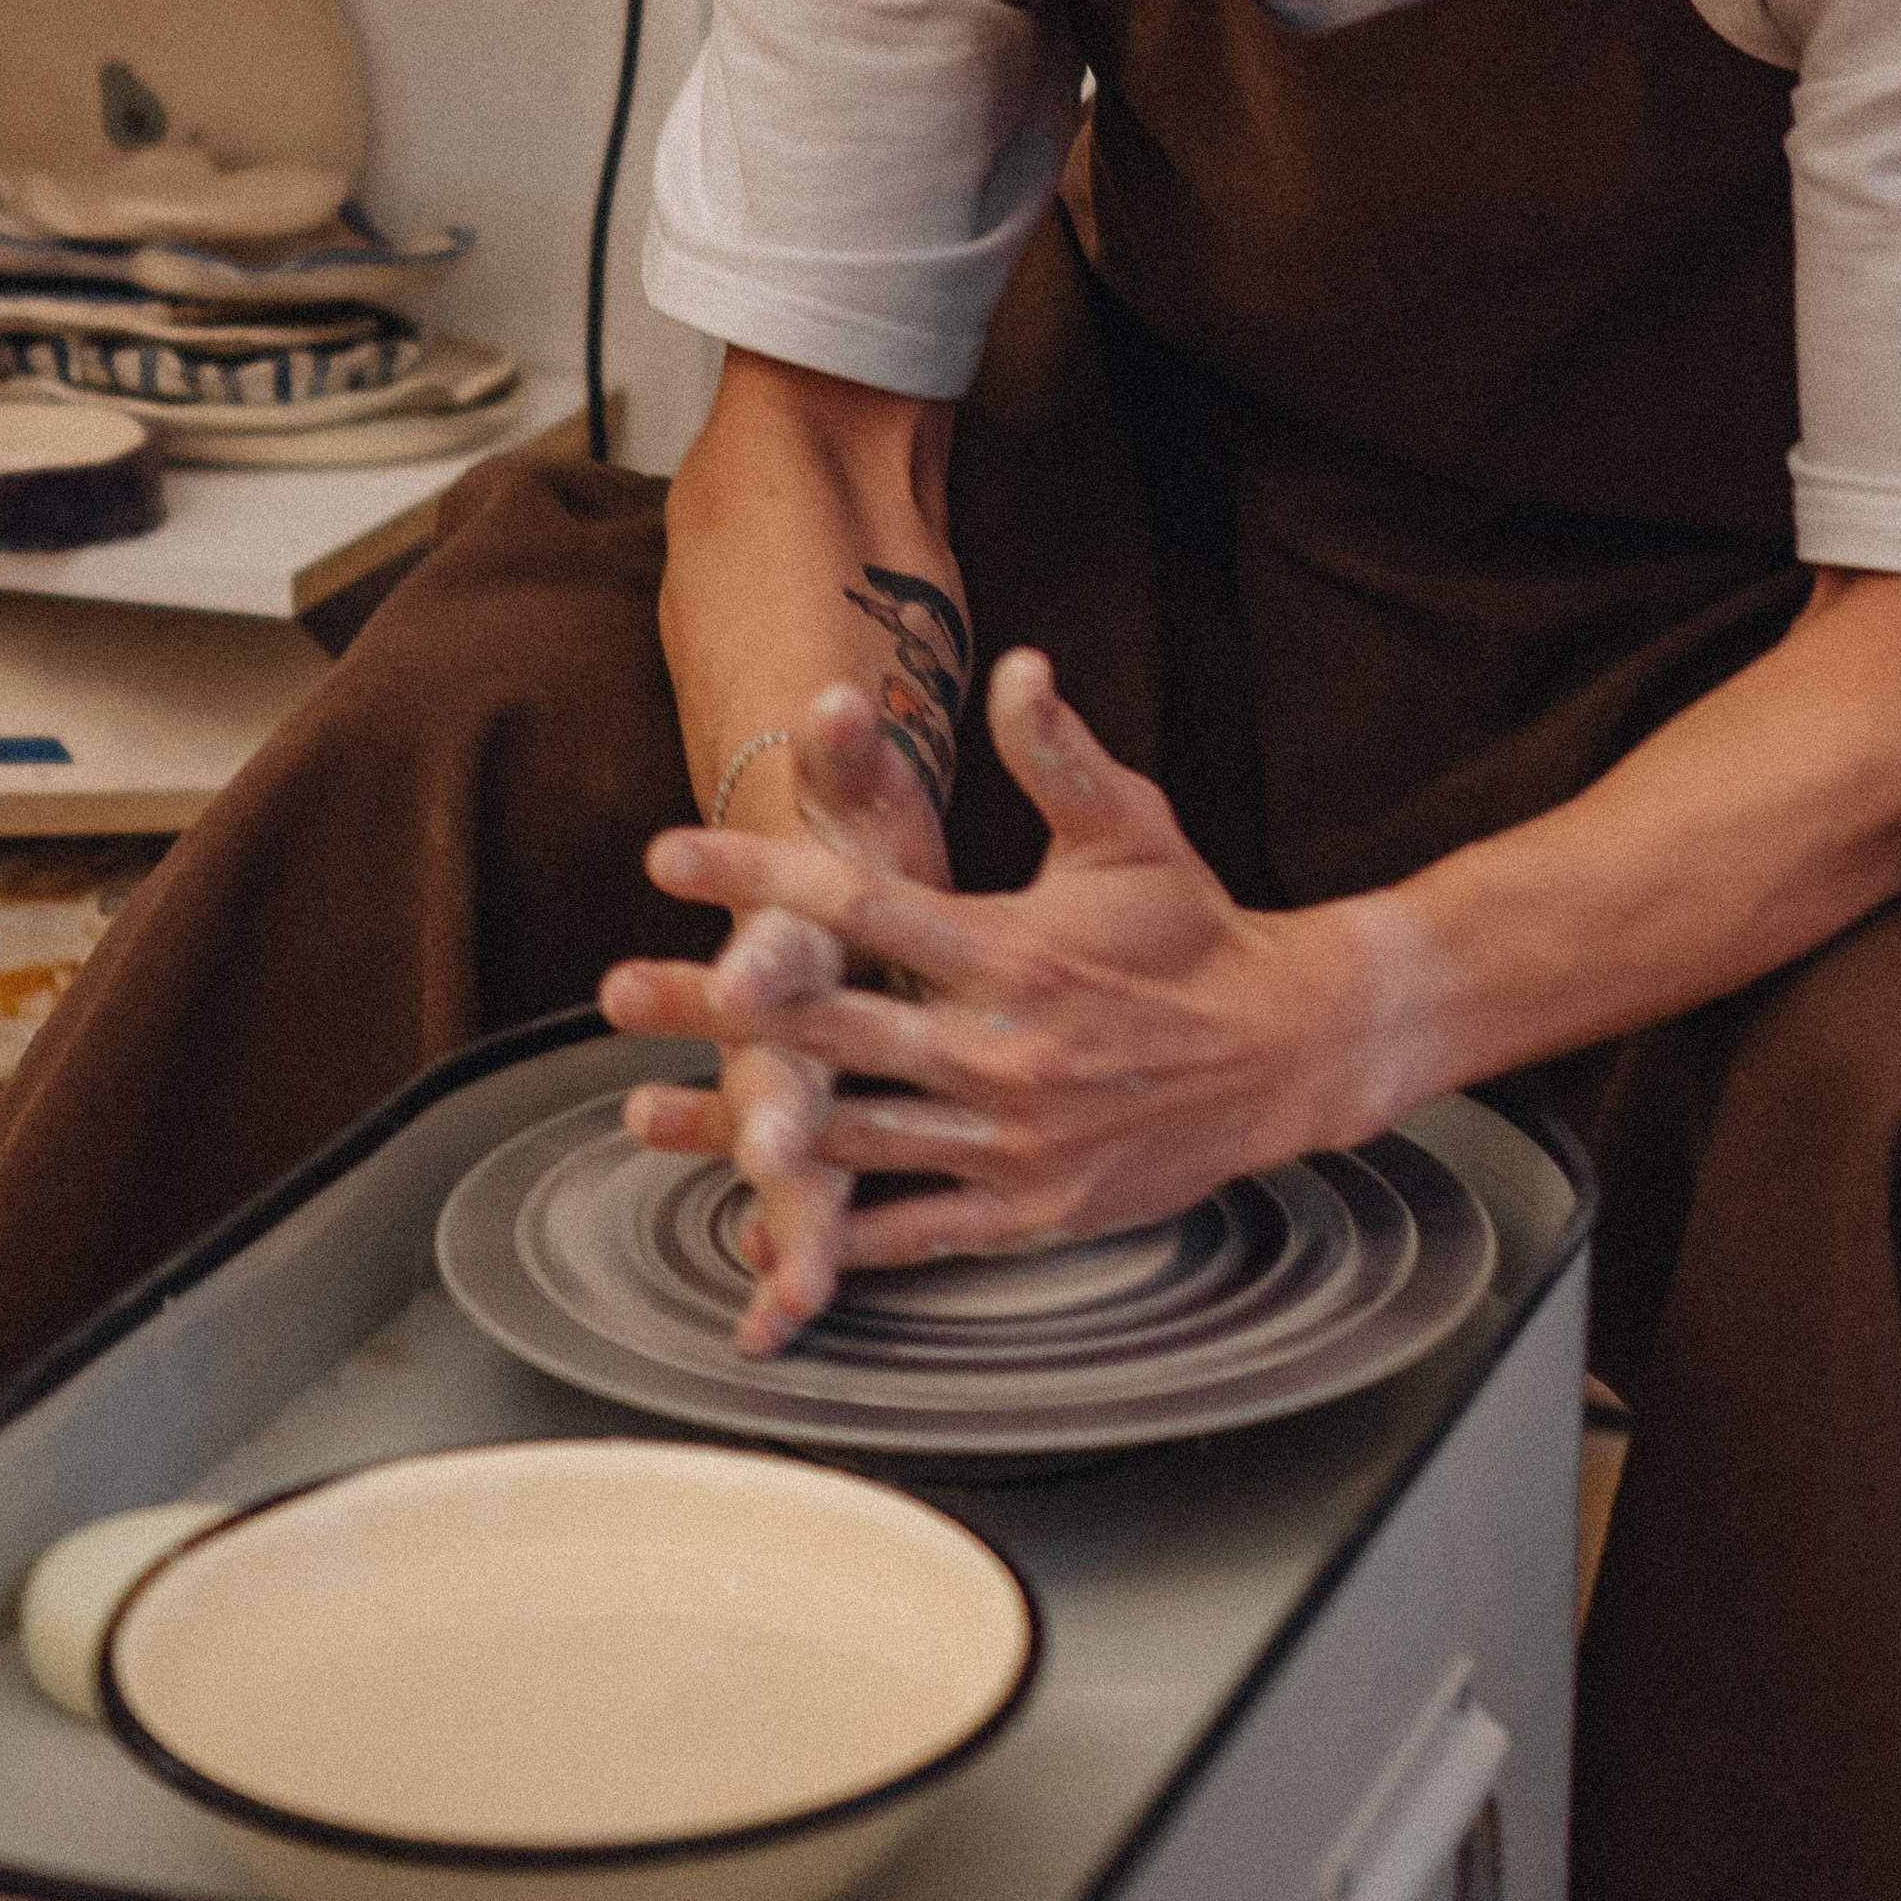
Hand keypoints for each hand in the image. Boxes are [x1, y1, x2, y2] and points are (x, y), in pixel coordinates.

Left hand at [619, 648, 1384, 1310]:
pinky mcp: (1027, 1211)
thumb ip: (1058, 752)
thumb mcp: (1131, 828)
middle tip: (611, 988)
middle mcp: (1001, 1048)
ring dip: (738, 1126)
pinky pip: (909, 1232)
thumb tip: (1016, 665)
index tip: (669, 851)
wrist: (1288, 1053)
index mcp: (1012, 949)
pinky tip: (754, 1223)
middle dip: (710, 1006)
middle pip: (827, 1026)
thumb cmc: (1196, 930)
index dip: (760, 873)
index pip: (862, 904)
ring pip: (847, 1138)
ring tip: (640, 1108)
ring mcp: (1010, 1139)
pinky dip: (829, 1236)